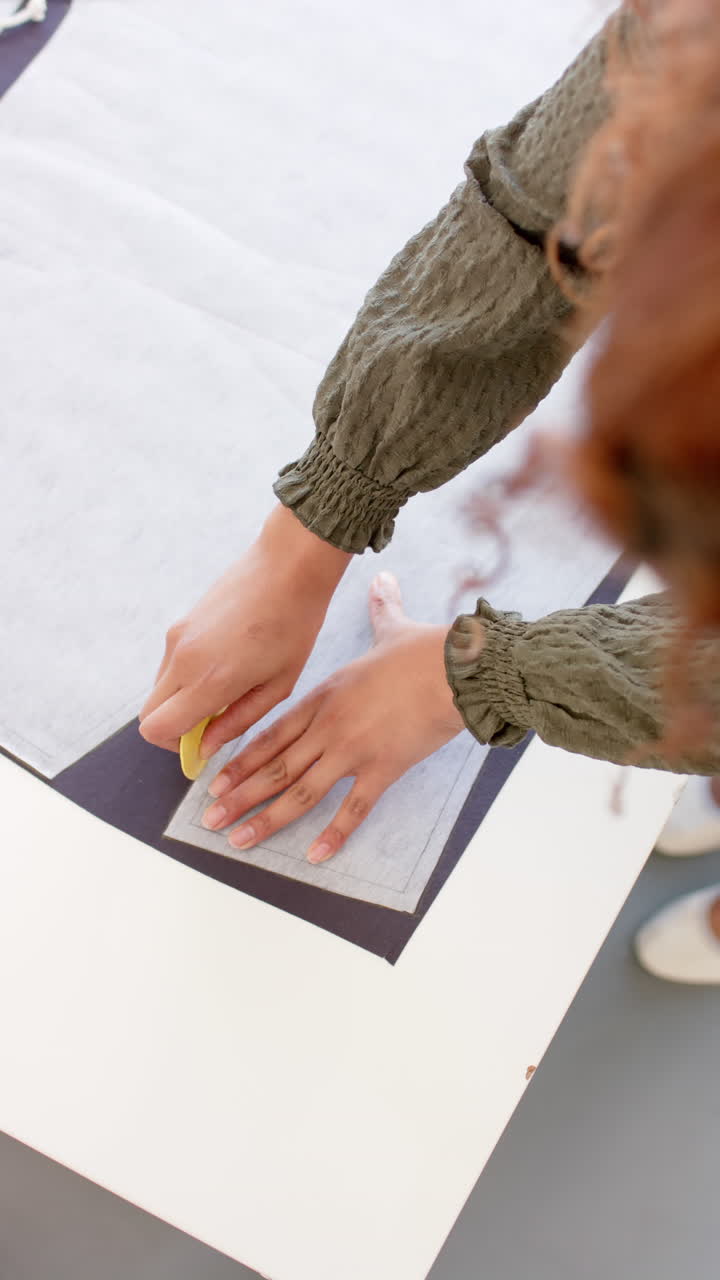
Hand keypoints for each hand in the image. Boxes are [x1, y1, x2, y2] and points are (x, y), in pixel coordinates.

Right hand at [138, 504, 351, 753]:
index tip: (202, 745)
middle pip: (148, 714)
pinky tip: (224, 664)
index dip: (174, 747)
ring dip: (180, 701)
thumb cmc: (294, 625)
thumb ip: (238, 721)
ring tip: (226, 689)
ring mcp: (176, 638)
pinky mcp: (180, 624)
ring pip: (158, 689)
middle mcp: (182, 659)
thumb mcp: (278, 685)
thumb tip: (205, 747)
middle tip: (212, 723)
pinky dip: (185, 677)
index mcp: (208, 681)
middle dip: (173, 728)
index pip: (156, 729)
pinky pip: (169, 664)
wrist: (288, 566)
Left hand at [200, 572, 472, 861]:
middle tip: (210, 821)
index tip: (215, 781)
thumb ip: (381, 608)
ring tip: (239, 841)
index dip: (240, 760)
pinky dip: (333, 834)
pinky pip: (353, 809)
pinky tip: (314, 855)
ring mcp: (352, 750)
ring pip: (300, 792)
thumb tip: (384, 580)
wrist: (454, 669)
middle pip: (275, 768)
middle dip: (239, 797)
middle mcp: (328, 726)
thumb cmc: (424, 650)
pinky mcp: (383, 769)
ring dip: (267, 819)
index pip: (270, 734)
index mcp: (324, 696)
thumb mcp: (391, 627)